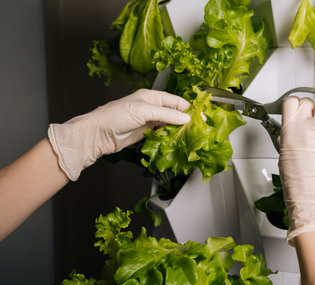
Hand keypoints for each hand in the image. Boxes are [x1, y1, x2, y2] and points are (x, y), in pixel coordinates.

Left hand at [48, 89, 190, 180]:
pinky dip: (170, 137)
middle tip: (198, 130)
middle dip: (186, 120)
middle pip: (175, 113)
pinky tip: (176, 141)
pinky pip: (163, 134)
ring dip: (179, 130)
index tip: (201, 118)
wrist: (97, 135)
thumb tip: (186, 118)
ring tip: (189, 137)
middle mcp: (151, 107)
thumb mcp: (143, 111)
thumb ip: (166, 114)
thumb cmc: (114, 116)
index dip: (189, 109)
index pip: (176, 101)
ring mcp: (149, 121)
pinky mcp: (146, 133)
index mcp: (151, 96)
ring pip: (170, 124)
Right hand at [278, 96, 314, 245]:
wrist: (312, 197)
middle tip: (310, 121)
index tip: (296, 108)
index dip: (294, 104)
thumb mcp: (283, 153)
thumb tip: (294, 127)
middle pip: (309, 103)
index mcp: (290, 129)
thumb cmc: (296, 182)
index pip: (292, 101)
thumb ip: (290, 134)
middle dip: (309, 110)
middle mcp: (307, 126)